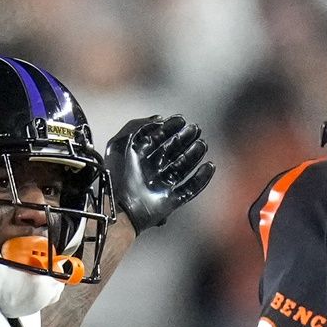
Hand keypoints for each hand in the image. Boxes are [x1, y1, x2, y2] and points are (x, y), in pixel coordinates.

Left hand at [105, 115, 215, 232]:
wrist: (119, 207)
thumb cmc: (116, 176)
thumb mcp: (120, 143)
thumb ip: (136, 126)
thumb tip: (159, 119)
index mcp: (137, 158)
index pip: (156, 139)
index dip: (169, 128)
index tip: (182, 120)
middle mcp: (150, 171)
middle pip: (171, 152)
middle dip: (184, 140)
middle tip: (196, 129)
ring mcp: (161, 187)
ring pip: (182, 168)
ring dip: (193, 156)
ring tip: (202, 145)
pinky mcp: (170, 202)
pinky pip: (189, 190)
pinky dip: (201, 179)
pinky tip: (209, 166)